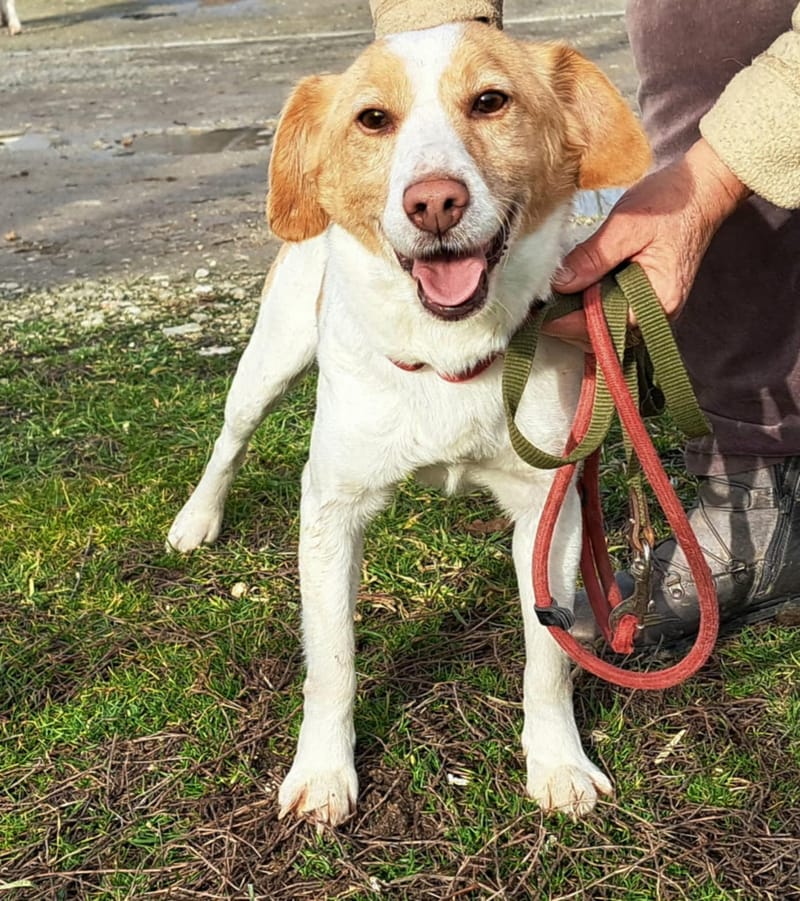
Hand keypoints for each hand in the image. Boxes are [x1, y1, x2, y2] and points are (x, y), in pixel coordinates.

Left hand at [547, 138, 750, 348]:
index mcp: (658, 301)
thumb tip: (559, 284)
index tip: (537, 314)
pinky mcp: (645, 303)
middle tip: (536, 308)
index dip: (566, 323)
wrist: (704, 190)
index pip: (603, 328)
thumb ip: (593, 257)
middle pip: (602, 339)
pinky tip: (570, 297)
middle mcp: (657, 315)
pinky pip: (612, 319)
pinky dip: (589, 312)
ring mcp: (652, 312)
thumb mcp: (627, 225)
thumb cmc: (672, 204)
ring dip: (575, 322)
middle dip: (567, 326)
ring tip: (549, 302)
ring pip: (605, 333)